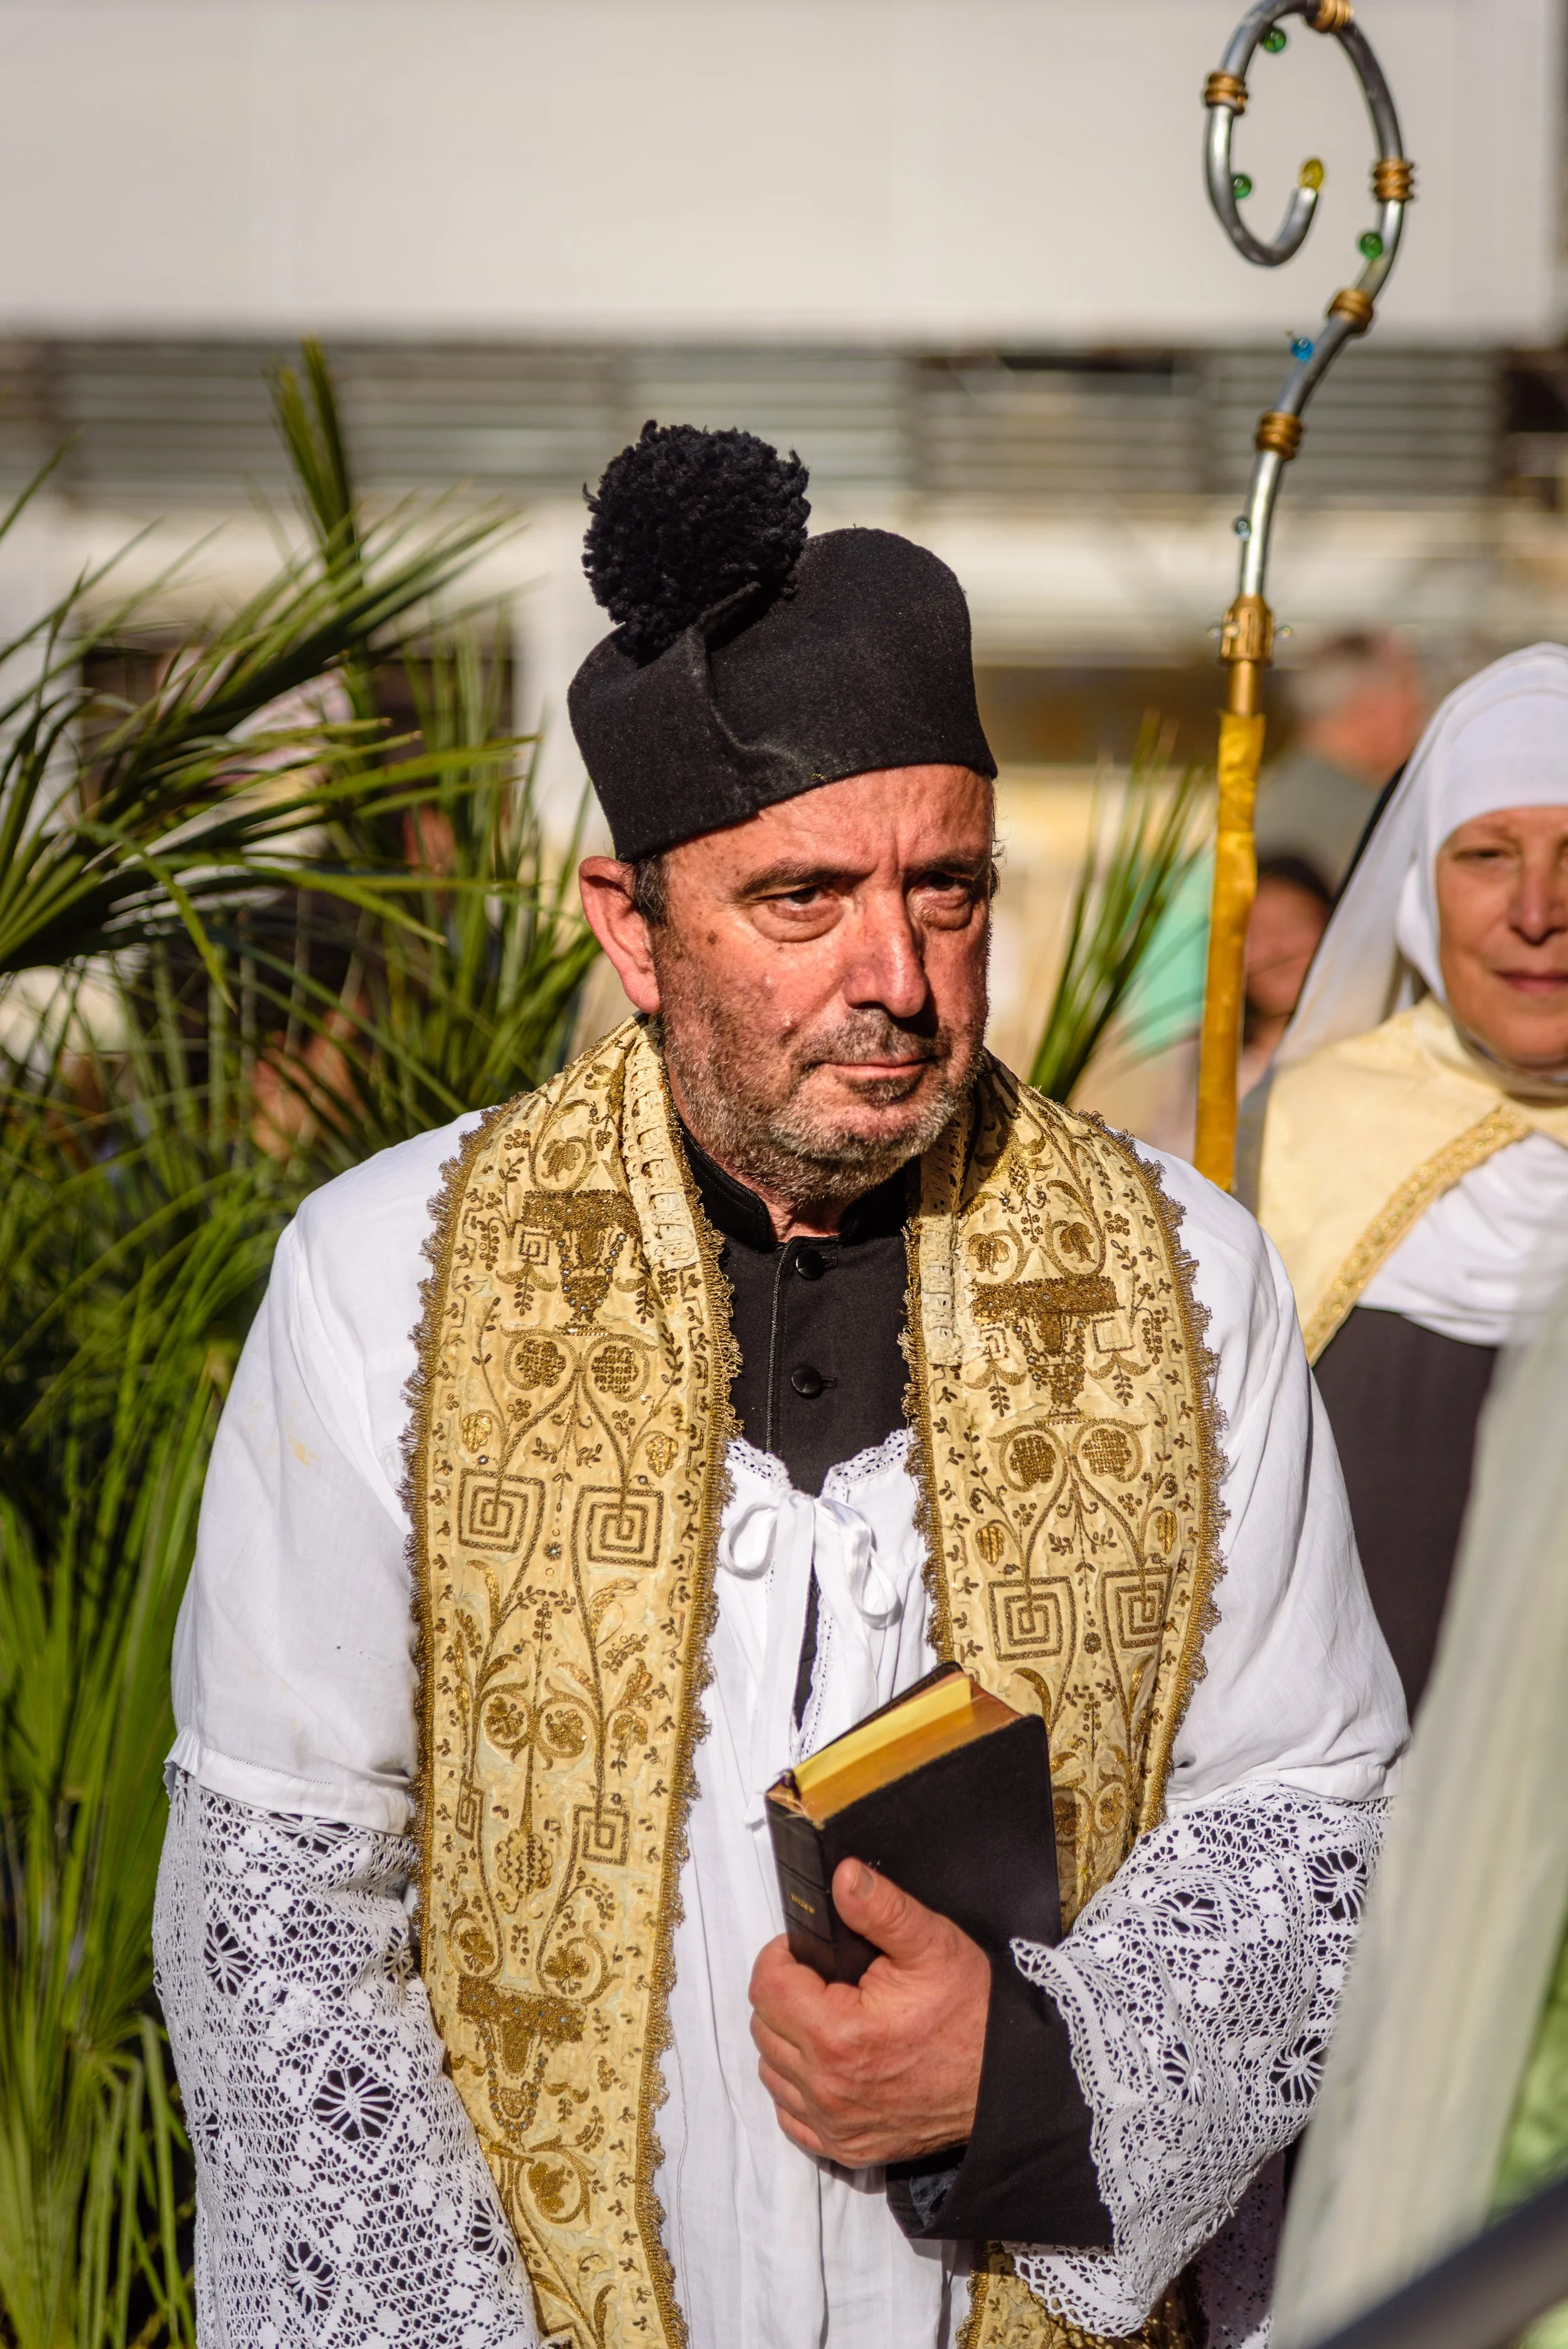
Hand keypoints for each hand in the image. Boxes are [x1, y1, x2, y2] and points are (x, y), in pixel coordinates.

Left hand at [748, 1857, 990, 2165]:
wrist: (1006, 2080)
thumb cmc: (971, 2012)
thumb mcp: (931, 1944)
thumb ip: (881, 1908)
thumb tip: (843, 1877)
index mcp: (838, 2036)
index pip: (766, 1987)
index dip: (780, 1957)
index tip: (804, 1951)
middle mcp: (828, 2089)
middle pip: (764, 2028)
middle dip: (785, 1994)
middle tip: (823, 1980)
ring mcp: (836, 2125)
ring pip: (773, 2071)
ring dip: (788, 2039)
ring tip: (828, 2015)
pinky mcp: (847, 2147)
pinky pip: (792, 2115)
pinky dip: (799, 2086)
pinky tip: (829, 2062)